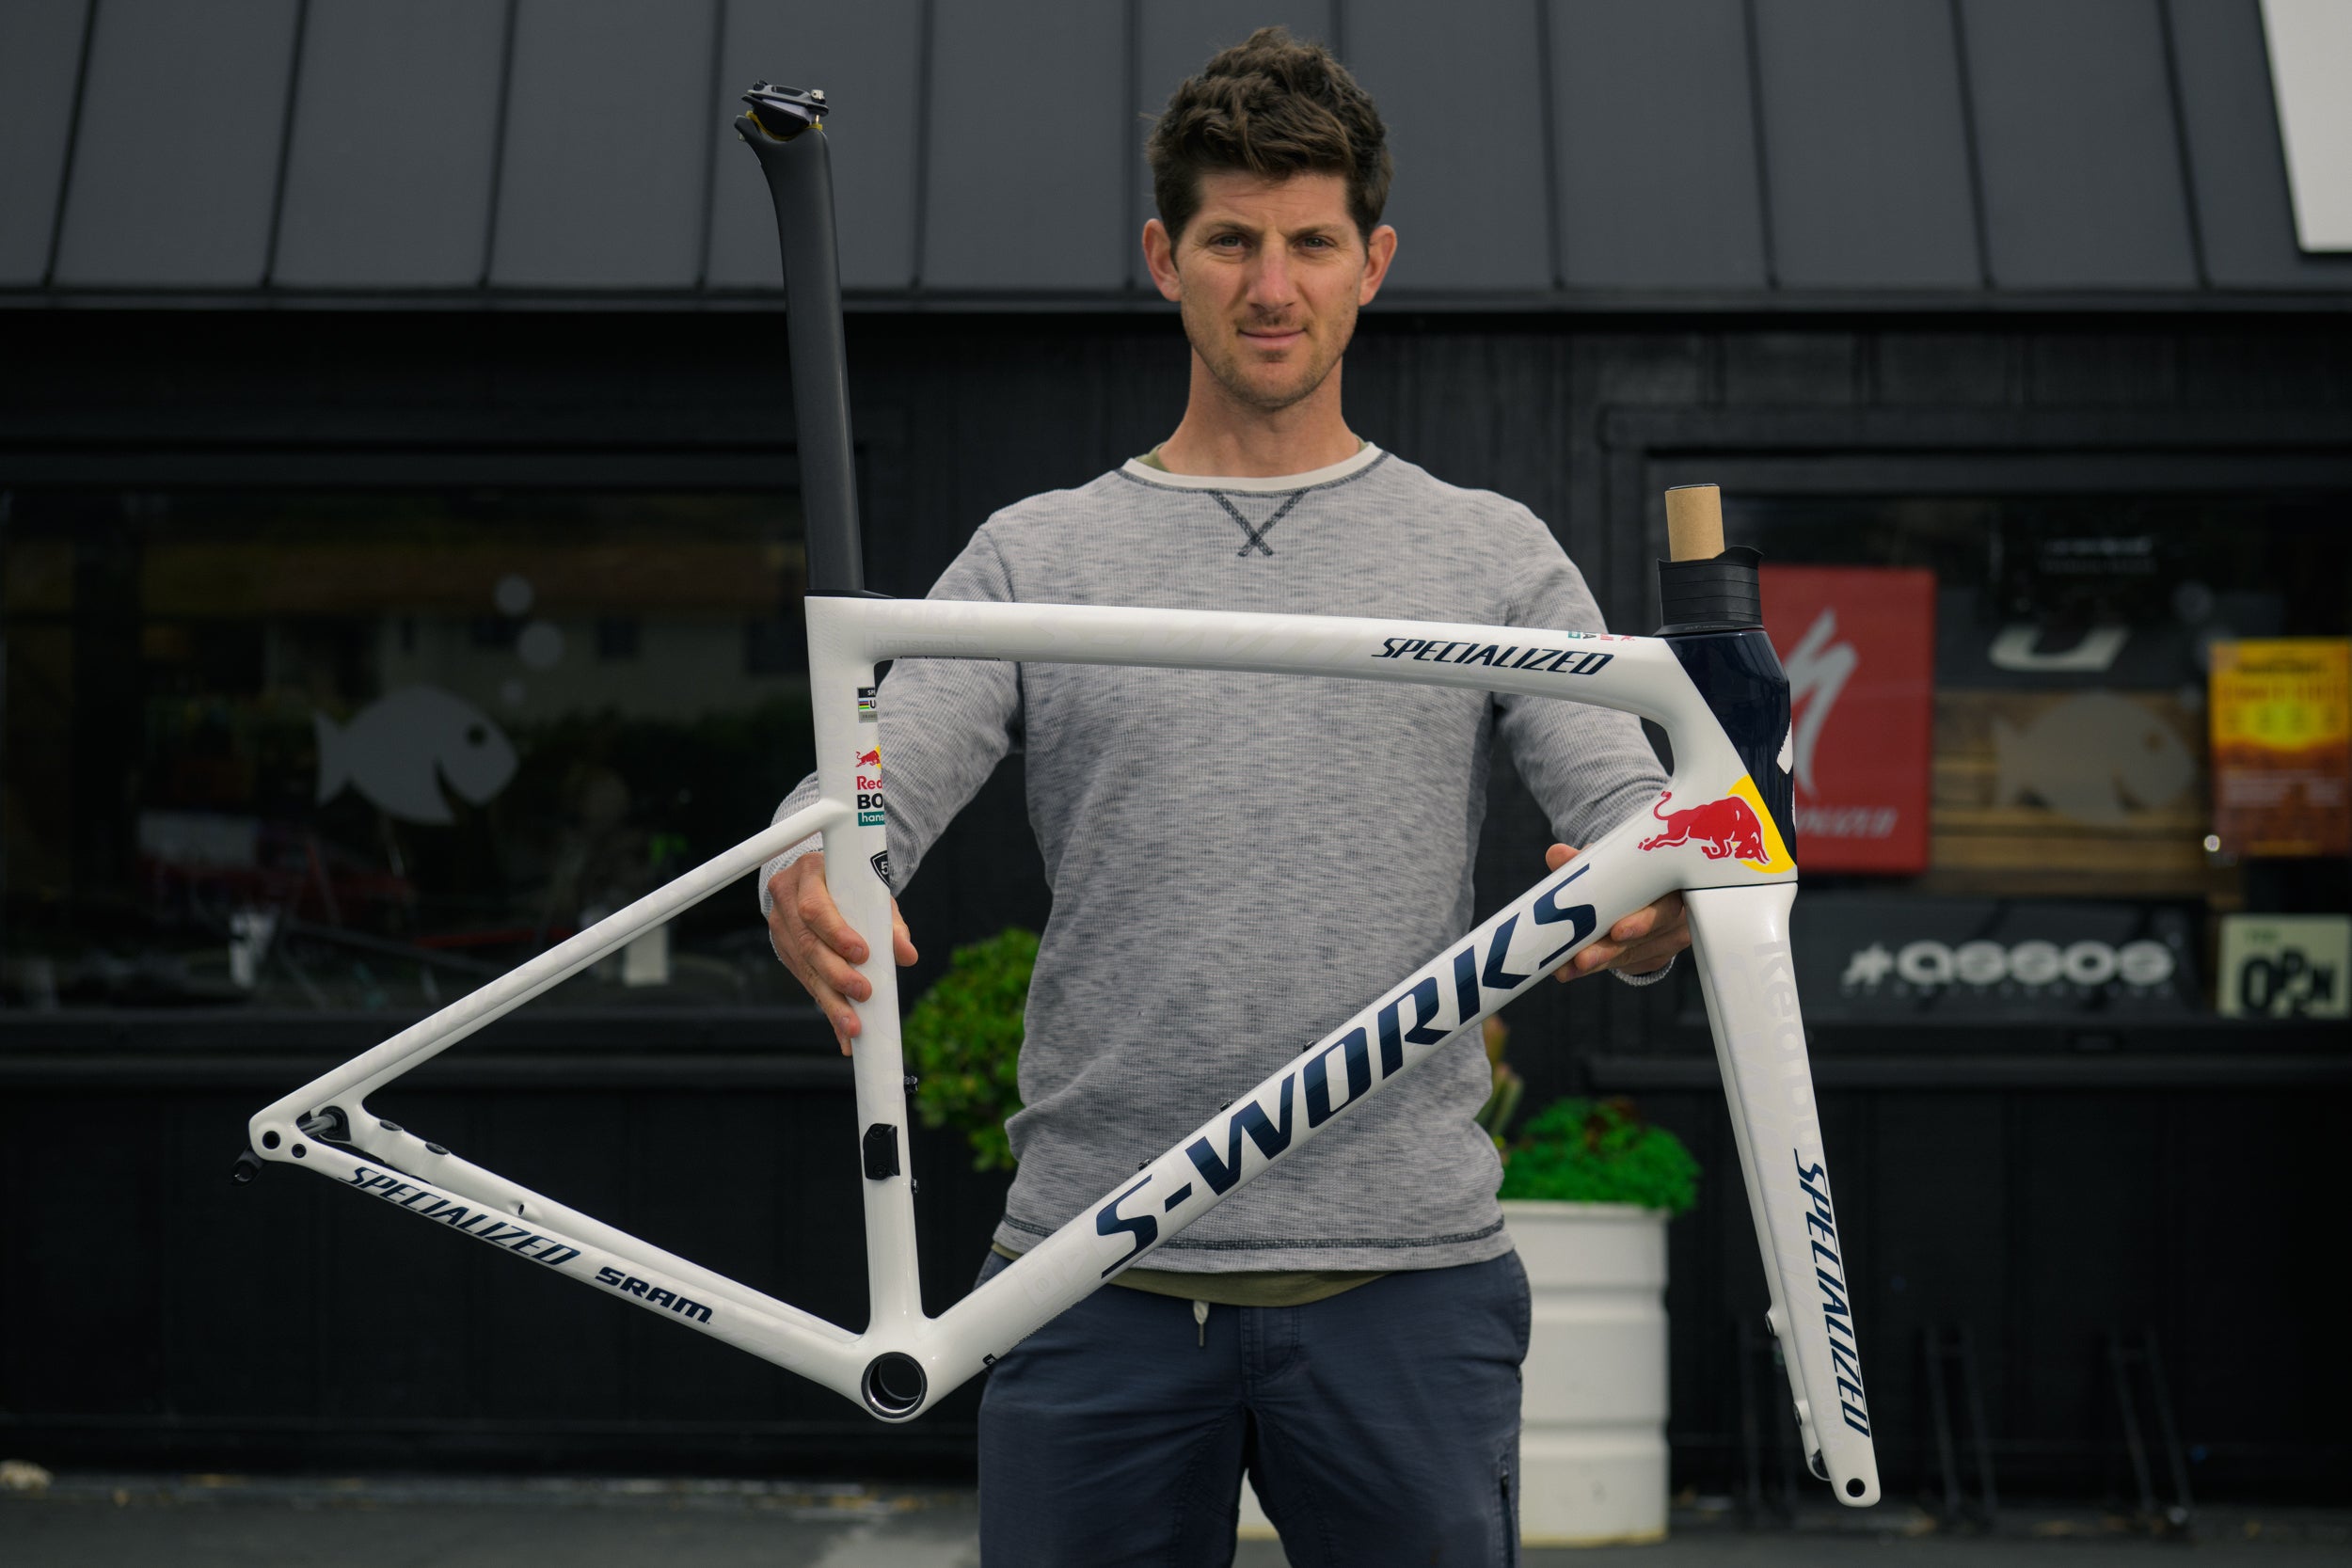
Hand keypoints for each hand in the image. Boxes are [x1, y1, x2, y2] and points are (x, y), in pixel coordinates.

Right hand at [765, 852, 917, 1053]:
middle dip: (837, 974)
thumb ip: (890, 923)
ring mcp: (780, 928)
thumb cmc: (850, 883)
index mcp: (807, 875)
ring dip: (832, 1001)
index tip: (862, 954)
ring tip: (853, 1026)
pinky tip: (844, 1031)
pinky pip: (806, 981)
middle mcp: (786, 901)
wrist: (816, 879)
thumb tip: (907, 955)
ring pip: (805, 969)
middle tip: (864, 993)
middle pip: (808, 945)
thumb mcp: (871, 893)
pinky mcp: (784, 951)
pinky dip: (829, 1006)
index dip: (836, 933)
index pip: (814, 907)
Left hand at [1544, 843, 1688, 981]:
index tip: (1616, 931)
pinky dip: (1597, 965)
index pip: (1666, 906)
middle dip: (1610, 949)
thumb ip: (1587, 860)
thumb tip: (1557, 855)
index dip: (1643, 921)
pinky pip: (1625, 964)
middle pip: (1645, 938)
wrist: (1643, 888)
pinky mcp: (1654, 957)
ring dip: (1597, 962)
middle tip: (1581, 958)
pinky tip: (1571, 969)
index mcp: (1673, 884)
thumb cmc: (1628, 871)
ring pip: (1631, 955)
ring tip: (1565, 967)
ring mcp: (1668, 939)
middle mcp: (1675, 915)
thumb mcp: (1611, 861)